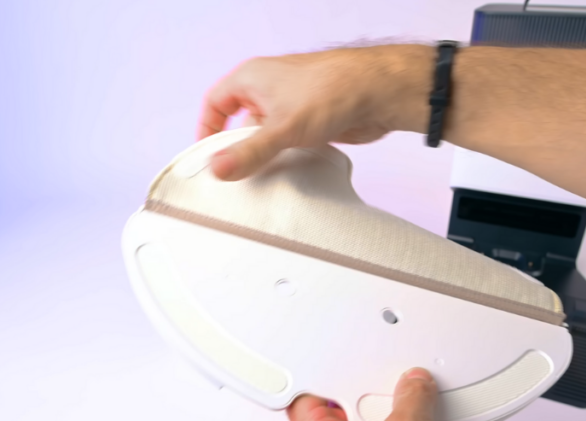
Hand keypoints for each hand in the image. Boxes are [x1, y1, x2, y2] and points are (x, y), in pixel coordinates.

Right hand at [198, 45, 431, 179]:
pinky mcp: (310, 120)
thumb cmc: (332, 89)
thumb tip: (218, 168)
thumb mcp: (281, 127)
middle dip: (237, 148)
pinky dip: (284, 156)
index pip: (215, 103)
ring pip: (266, 134)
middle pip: (240, 122)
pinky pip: (287, 141)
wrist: (378, 92)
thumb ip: (249, 152)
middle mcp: (268, 89)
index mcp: (252, 78)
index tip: (207, 156)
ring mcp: (290, 104)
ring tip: (260, 177)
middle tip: (233, 174)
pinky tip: (287, 171)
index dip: (207, 129)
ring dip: (264, 154)